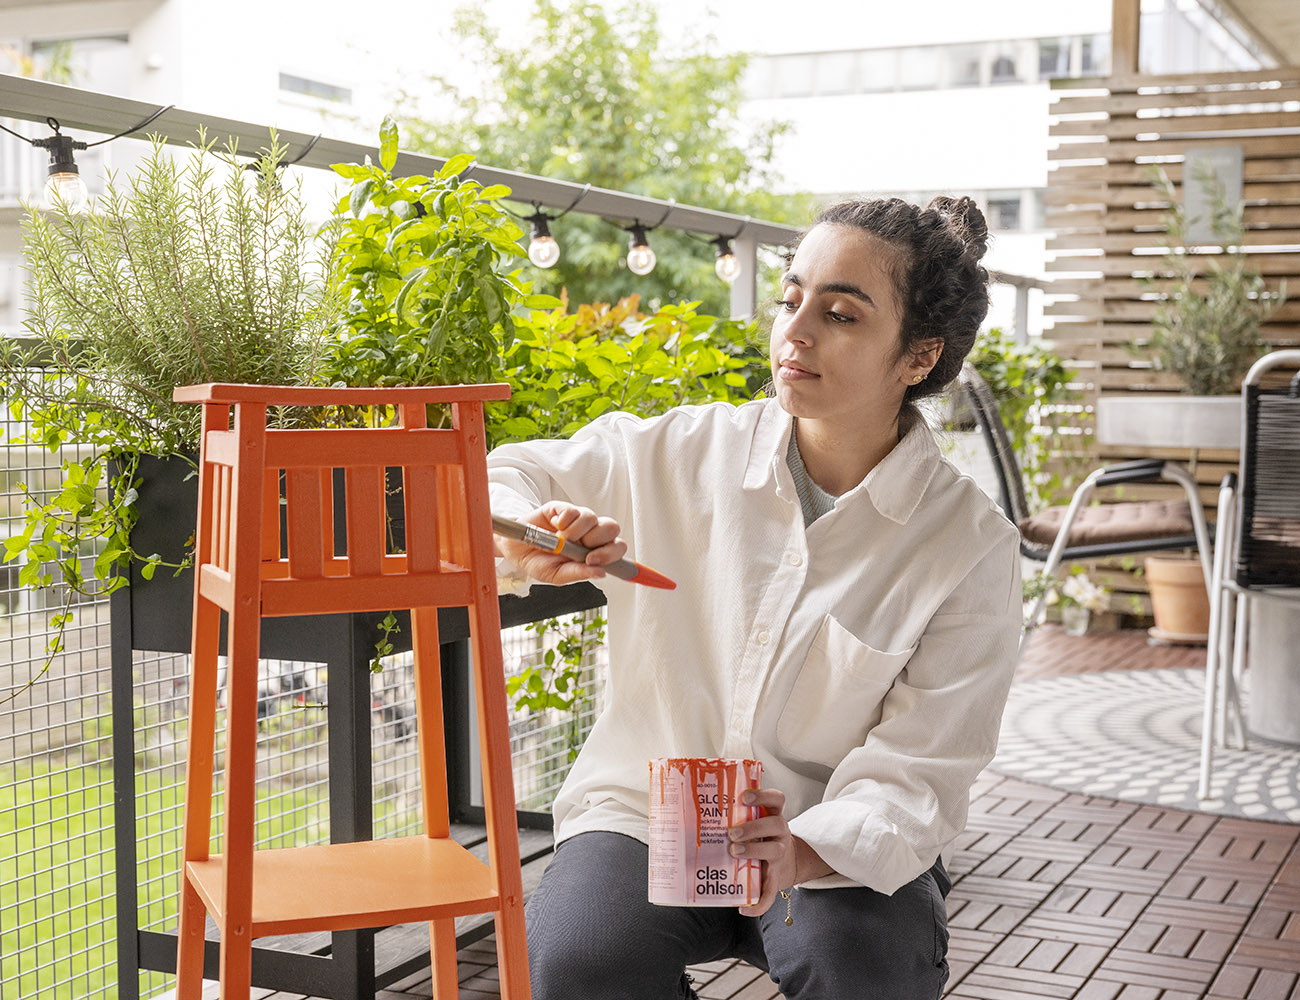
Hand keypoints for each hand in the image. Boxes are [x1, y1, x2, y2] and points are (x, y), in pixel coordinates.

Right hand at [495, 502, 626, 585]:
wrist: (515, 548)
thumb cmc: (539, 561)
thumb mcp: (557, 575)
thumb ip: (578, 573)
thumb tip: (600, 573)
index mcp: (593, 551)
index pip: (617, 547)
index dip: (611, 553)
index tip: (592, 560)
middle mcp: (589, 533)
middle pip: (611, 528)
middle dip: (596, 541)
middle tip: (578, 549)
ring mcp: (577, 519)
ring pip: (592, 518)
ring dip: (575, 532)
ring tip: (561, 539)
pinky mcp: (563, 508)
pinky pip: (572, 510)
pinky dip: (564, 520)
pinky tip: (555, 526)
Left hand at [728, 788, 832, 917]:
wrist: (786, 864)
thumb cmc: (759, 839)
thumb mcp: (754, 822)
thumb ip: (733, 815)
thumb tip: (690, 810)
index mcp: (773, 815)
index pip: (776, 799)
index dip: (763, 795)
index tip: (744, 796)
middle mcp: (780, 833)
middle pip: (775, 824)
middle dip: (753, 827)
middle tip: (731, 833)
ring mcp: (780, 855)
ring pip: (775, 850)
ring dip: (754, 850)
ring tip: (734, 853)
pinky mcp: (777, 879)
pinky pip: (771, 893)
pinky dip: (759, 904)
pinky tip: (743, 908)